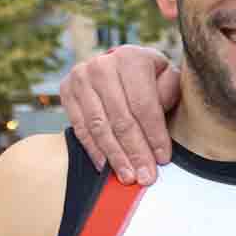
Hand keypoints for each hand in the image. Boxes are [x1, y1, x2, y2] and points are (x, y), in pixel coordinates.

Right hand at [60, 46, 180, 185]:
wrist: (118, 65)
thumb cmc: (149, 77)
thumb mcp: (166, 78)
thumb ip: (168, 95)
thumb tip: (158, 127)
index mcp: (131, 58)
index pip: (144, 105)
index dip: (154, 135)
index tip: (163, 159)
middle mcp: (102, 65)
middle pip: (121, 118)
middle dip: (135, 152)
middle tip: (145, 176)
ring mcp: (81, 78)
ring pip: (99, 126)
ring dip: (115, 156)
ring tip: (127, 177)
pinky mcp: (66, 91)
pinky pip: (80, 127)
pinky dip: (94, 150)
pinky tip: (105, 167)